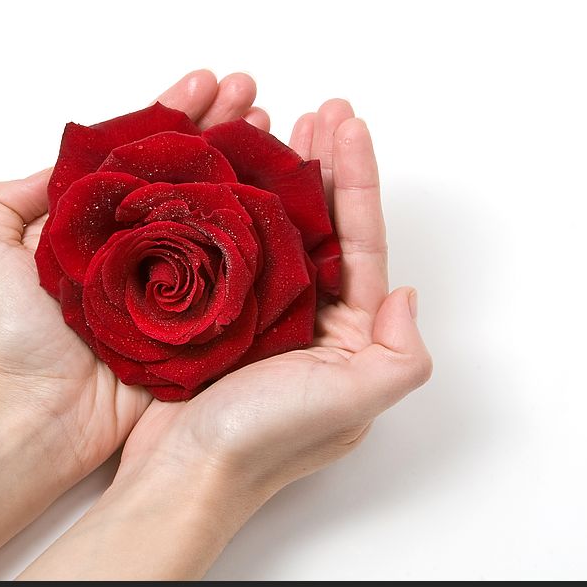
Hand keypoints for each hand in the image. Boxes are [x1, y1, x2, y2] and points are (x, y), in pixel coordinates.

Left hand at [0, 70, 270, 475]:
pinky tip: (285, 202)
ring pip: (220, 213)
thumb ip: (15, 194)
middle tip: (256, 95)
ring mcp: (174, 279)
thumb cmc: (12, 335)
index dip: (176, 114)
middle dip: (224, 129)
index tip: (208, 83)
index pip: (142, 153)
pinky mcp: (197, 316)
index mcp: (97, 221)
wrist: (41, 410)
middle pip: (190, 174)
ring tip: (278, 130)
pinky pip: (235, 270)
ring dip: (250, 170)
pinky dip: (261, 235)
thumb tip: (73, 159)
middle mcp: (141, 243)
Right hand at [117, 101, 432, 500]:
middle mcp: (307, 323)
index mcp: (346, 338)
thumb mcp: (351, 404)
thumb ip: (397, 355)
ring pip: (273, 233)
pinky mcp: (213, 317)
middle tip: (320, 113)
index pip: (360, 244)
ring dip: (279, 181)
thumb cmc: (261, 442)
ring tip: (277, 129)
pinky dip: (231, 211)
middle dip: (325, 169)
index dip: (358, 182)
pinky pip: (227, 250)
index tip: (347, 127)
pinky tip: (226, 177)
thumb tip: (404, 295)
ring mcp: (258, 318)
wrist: (181, 473)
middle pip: (320, 229)